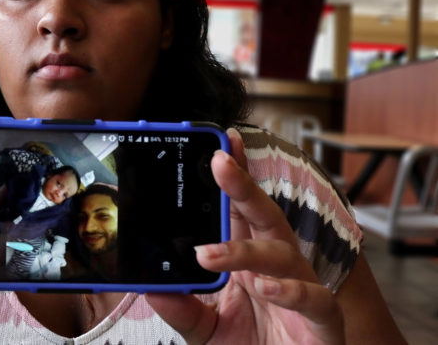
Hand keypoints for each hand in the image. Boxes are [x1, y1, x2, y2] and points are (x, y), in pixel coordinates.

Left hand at [147, 128, 343, 343]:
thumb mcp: (203, 327)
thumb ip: (181, 307)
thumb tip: (150, 286)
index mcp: (250, 259)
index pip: (241, 211)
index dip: (236, 177)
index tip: (221, 145)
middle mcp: (278, 266)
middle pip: (265, 216)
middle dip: (244, 186)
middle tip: (219, 162)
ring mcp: (303, 290)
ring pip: (284, 253)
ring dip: (246, 250)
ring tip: (210, 254)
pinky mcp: (324, 322)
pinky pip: (316, 299)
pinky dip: (292, 290)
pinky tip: (265, 287)